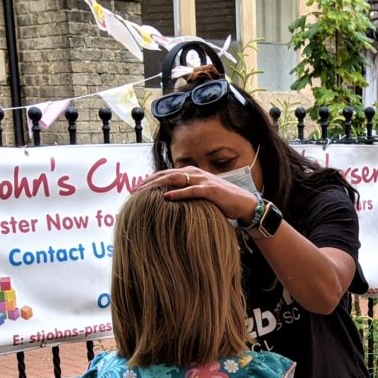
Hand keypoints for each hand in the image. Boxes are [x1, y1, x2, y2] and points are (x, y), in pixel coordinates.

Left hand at [134, 168, 258, 224]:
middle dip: (148, 182)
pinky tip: (166, 197)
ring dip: (157, 185)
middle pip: (166, 174)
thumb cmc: (221, 202)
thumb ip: (187, 194)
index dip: (150, 180)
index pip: (165, 174)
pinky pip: (191, 190)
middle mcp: (195, 173)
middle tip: (133, 191)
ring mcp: (203, 180)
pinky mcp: (211, 190)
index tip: (136, 188)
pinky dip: (178, 193)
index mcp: (191, 173)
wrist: (244, 204)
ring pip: (175, 179)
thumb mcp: (201, 196)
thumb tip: (169, 201)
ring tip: (143, 192)